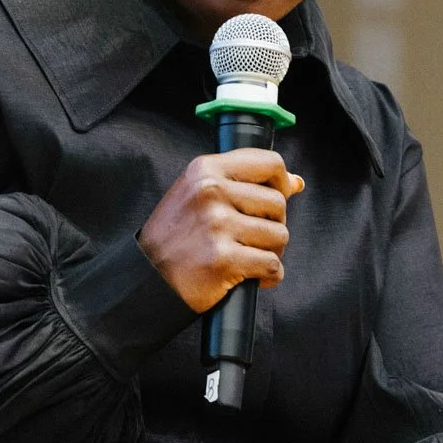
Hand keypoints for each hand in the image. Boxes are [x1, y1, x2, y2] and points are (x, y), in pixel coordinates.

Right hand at [138, 149, 304, 312]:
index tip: (277, 197)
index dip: (281, 182)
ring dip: (271, 252)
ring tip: (246, 256)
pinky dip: (268, 275)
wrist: (146, 279)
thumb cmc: (174, 238)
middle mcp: (211, 193)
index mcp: (206, 170)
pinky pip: (272, 265)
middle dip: (273, 224)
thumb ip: (243, 183)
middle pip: (278, 203)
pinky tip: (249, 275)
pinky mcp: (224, 259)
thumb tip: (295, 182)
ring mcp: (217, 226)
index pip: (269, 163)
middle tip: (250, 237)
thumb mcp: (198, 194)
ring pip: (280, 235)